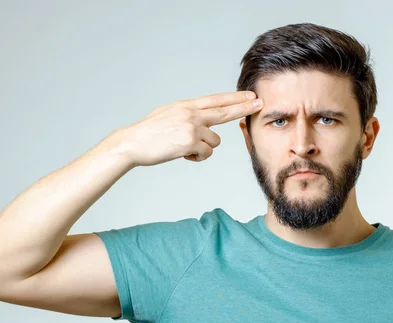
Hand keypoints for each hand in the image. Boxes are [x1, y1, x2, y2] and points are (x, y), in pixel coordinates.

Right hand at [111, 91, 262, 166]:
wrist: (133, 143)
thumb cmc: (149, 133)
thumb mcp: (168, 115)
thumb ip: (187, 115)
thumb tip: (201, 119)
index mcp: (186, 106)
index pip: (216, 100)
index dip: (235, 98)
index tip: (250, 96)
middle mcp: (191, 113)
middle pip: (225, 111)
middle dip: (244, 108)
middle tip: (260, 104)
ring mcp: (191, 127)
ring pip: (215, 141)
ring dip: (203, 148)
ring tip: (184, 148)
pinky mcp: (190, 142)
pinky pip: (206, 153)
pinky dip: (196, 157)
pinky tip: (182, 154)